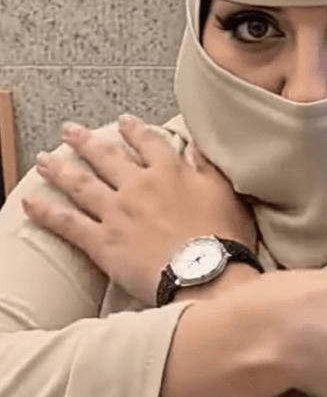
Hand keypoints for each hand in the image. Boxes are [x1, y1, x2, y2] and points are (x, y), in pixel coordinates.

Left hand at [21, 115, 257, 306]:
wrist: (207, 274)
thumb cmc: (224, 238)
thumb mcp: (226, 194)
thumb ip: (208, 167)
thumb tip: (197, 145)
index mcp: (169, 172)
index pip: (147, 142)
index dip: (133, 130)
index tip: (122, 122)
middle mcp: (138, 186)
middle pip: (105, 157)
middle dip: (85, 141)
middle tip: (69, 131)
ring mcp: (117, 212)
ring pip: (81, 184)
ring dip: (59, 169)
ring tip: (43, 160)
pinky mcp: (103, 241)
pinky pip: (68, 223)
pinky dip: (47, 212)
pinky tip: (30, 202)